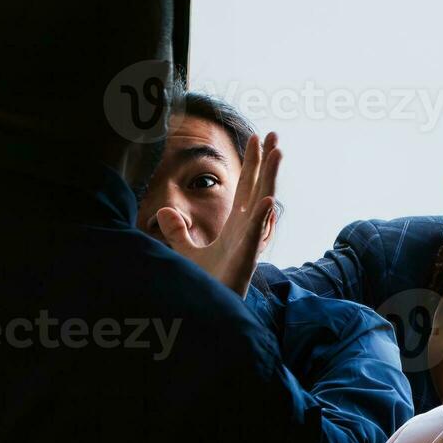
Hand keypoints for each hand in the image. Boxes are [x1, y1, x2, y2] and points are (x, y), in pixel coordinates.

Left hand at [156, 132, 279, 297]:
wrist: (209, 307)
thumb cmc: (206, 282)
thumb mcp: (185, 250)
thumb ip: (177, 230)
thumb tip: (163, 210)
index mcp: (236, 225)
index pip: (247, 187)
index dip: (252, 163)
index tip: (257, 140)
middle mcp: (247, 229)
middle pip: (260, 187)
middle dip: (267, 161)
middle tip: (275, 135)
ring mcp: (249, 242)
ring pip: (263, 204)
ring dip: (270, 178)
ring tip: (278, 153)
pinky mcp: (246, 259)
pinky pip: (255, 235)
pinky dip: (262, 218)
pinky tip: (267, 199)